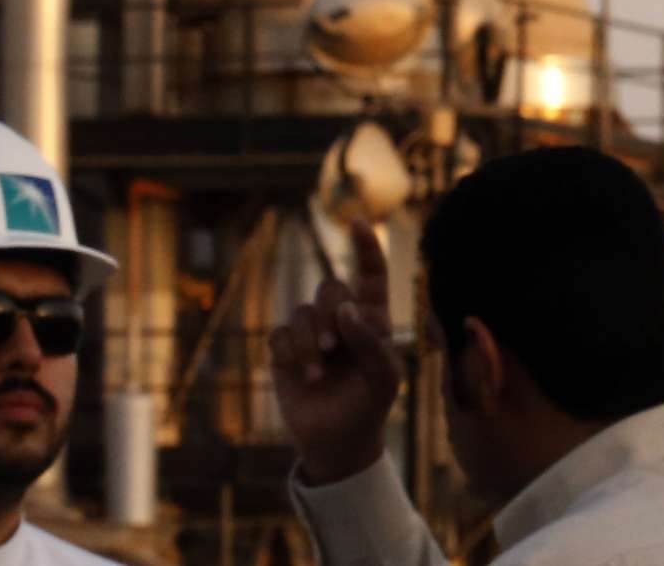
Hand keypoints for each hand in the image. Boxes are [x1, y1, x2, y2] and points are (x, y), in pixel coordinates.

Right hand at [271, 220, 402, 485]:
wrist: (339, 441)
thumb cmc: (370, 404)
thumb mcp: (384, 377)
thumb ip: (371, 341)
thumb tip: (347, 310)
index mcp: (372, 317)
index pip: (371, 274)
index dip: (365, 247)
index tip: (358, 221)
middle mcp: (341, 318)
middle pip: (330, 288)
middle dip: (329, 313)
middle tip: (332, 346)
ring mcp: (311, 333)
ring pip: (302, 311)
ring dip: (308, 343)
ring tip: (317, 375)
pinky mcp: (286, 351)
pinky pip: (279, 333)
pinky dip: (289, 353)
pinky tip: (300, 376)